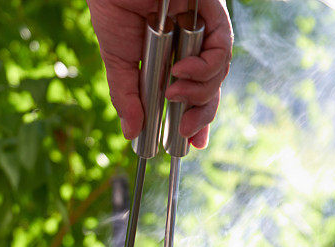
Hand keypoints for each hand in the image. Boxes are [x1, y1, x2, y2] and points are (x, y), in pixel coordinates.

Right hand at [88, 0, 232, 148]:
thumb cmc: (113, 5)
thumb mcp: (118, 60)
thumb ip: (127, 96)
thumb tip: (131, 133)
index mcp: (170, 57)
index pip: (191, 94)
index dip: (194, 119)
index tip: (190, 144)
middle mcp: (190, 45)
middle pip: (210, 88)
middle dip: (201, 115)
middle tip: (186, 133)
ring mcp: (202, 29)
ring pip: (218, 74)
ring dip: (199, 92)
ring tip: (174, 94)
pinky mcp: (212, 12)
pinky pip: (221, 48)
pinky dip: (205, 66)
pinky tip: (182, 70)